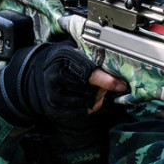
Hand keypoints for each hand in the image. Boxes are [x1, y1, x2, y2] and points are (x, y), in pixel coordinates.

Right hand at [5, 42, 126, 123]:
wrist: (43, 71)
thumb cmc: (65, 59)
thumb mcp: (78, 52)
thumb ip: (95, 59)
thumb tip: (117, 73)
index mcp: (62, 60)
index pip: (88, 74)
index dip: (107, 81)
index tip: (121, 85)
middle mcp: (54, 79)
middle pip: (90, 91)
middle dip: (102, 89)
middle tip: (105, 84)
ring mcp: (53, 96)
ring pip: (87, 103)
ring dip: (97, 98)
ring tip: (95, 90)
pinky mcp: (54, 109)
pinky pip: (81, 112)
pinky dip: (89, 107)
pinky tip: (88, 98)